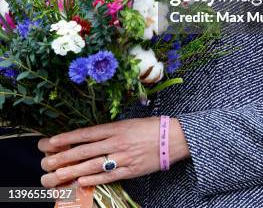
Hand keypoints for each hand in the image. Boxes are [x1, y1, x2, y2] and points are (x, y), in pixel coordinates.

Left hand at [38, 117, 189, 187]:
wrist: (174, 138)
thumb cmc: (150, 127)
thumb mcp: (128, 123)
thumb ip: (110, 130)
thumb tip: (88, 137)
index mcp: (116, 127)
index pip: (86, 133)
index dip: (67, 138)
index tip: (50, 141)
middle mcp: (117, 142)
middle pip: (85, 150)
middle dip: (63, 156)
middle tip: (46, 162)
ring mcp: (123, 157)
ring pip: (92, 165)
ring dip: (72, 170)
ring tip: (55, 175)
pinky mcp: (130, 170)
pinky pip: (107, 176)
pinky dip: (92, 179)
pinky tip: (79, 181)